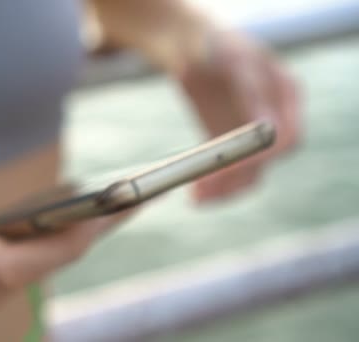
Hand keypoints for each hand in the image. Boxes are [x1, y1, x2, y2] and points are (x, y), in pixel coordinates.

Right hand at [0, 154, 125, 339]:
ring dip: (73, 237)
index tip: (121, 205)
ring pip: (39, 266)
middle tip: (130, 200)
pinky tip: (61, 220)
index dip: (85, 230)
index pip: (43, 254)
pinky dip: (48, 244)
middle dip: (91, 230)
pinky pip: (23, 267)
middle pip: (51, 262)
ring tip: (106, 207)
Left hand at [178, 31, 300, 202]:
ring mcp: (259, 135)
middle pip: (268, 161)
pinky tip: (197, 194)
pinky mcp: (236, 148)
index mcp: (285, 92)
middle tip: (204, 189)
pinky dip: (216, 185)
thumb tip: (264, 128)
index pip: (284, 136)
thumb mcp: (225, 58)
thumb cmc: (211, 47)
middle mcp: (279, 117)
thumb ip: (243, 89)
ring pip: (251, 174)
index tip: (228, 168)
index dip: (259, 156)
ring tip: (196, 198)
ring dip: (225, 190)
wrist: (196, 50)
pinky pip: (233, 173)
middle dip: (237, 178)